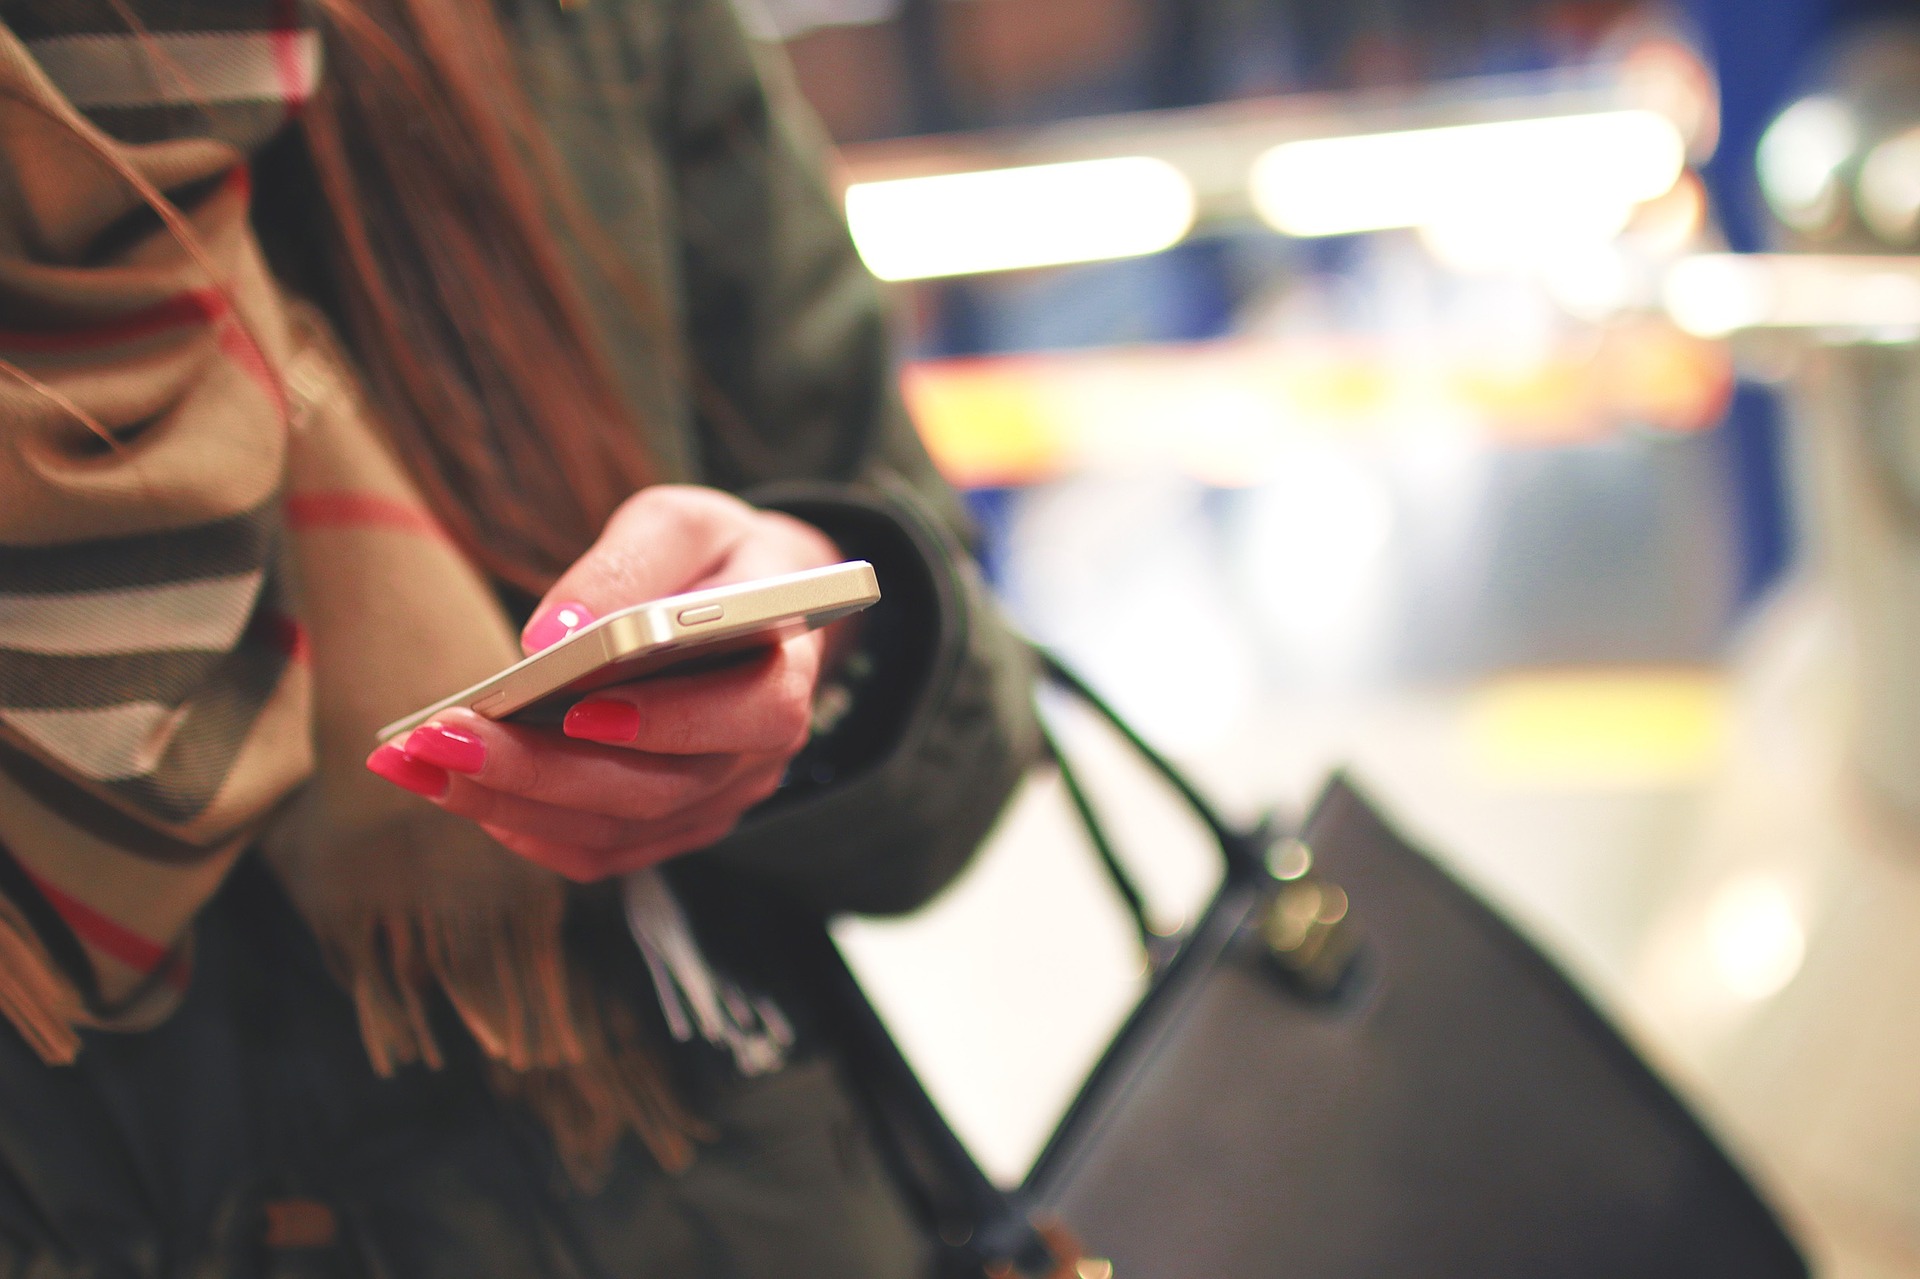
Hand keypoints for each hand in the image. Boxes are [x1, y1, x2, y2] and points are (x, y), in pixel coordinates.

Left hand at [366, 485, 844, 880]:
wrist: (747, 603)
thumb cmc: (715, 558)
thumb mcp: (681, 524)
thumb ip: (628, 564)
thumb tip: (551, 635)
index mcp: (785, 674)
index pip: (750, 714)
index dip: (669, 721)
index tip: (578, 707)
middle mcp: (758, 757)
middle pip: (657, 789)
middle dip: (542, 771)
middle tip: (444, 739)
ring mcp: (715, 800)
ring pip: (616, 831)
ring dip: (510, 805)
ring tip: (420, 761)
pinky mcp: (672, 824)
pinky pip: (598, 850)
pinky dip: (525, 827)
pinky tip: (459, 789)